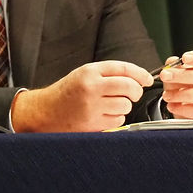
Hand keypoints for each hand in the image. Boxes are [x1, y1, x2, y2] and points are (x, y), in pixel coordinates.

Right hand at [10, 61, 154, 131]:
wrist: (45, 112)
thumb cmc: (67, 93)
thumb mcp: (84, 74)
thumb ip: (108, 74)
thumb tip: (139, 78)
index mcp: (89, 72)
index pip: (123, 68)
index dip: (140, 74)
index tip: (147, 79)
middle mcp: (91, 88)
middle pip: (129, 87)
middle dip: (136, 91)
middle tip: (133, 94)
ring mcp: (92, 107)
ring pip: (125, 105)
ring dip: (123, 106)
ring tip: (110, 105)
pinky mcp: (93, 124)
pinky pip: (118, 120)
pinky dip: (116, 118)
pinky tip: (103, 115)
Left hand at [157, 49, 192, 119]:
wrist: (190, 111)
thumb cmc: (188, 89)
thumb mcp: (179, 77)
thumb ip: (175, 68)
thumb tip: (170, 62)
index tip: (184, 58)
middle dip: (182, 75)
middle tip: (165, 75)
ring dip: (181, 94)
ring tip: (167, 95)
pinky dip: (183, 109)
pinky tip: (172, 106)